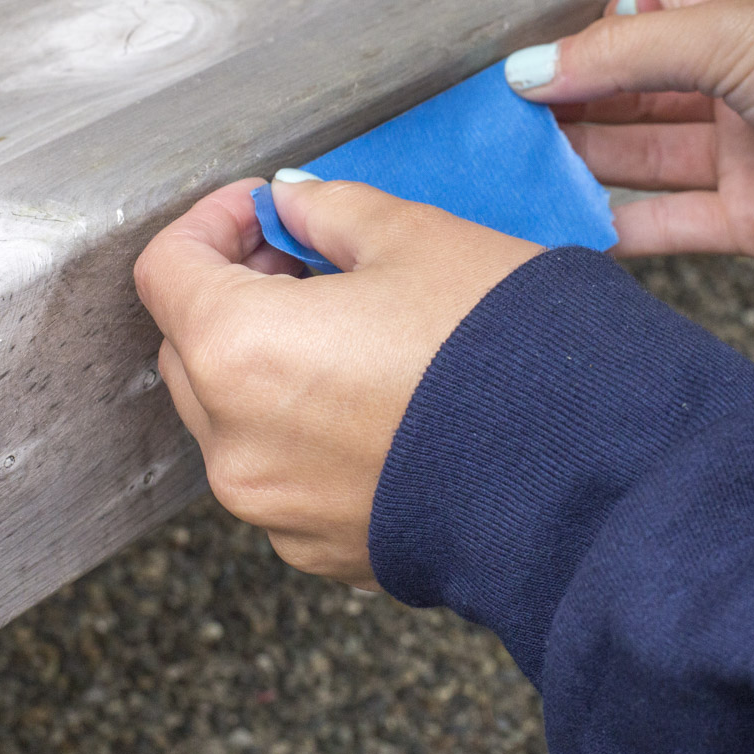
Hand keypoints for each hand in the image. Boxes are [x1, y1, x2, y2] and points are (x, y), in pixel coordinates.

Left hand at [134, 176, 538, 587]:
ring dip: (263, 364)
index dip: (209, 223)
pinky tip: (371, 397)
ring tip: (348, 330)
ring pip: (229, 415)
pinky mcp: (316, 548)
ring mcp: (272, 507)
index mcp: (238, 351)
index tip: (261, 209)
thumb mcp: (416, 237)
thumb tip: (295, 204)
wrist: (587, 473)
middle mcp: (234, 444)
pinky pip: (279, 472)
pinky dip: (300, 429)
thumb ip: (330, 210)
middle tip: (305, 257)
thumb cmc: (504, 349)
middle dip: (233, 292)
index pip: (166, 270)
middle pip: (187, 346)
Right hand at [509, 0, 753, 310]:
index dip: (580, 43)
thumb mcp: (737, 32)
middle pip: (636, 92)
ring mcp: (752, 153)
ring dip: (581, 165)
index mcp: (753, 8)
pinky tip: (560, 228)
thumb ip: (626, 54)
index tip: (514, 69)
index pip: (644, 21)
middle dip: (570, 105)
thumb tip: (529, 70)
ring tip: (507, 174)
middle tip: (493, 125)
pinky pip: (670, 225)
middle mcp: (749, 79)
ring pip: (645, 158)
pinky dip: (617, 229)